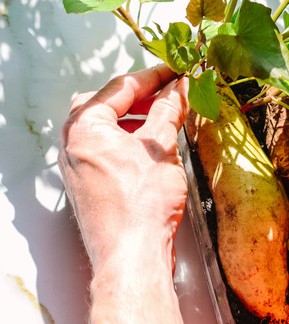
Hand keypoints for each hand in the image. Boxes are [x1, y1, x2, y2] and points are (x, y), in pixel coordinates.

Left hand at [58, 64, 188, 270]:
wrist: (132, 254)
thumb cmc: (141, 205)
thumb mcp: (162, 146)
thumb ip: (170, 110)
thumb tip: (181, 88)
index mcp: (84, 126)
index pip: (121, 86)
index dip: (155, 75)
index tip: (178, 70)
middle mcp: (73, 143)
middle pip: (108, 103)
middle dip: (142, 95)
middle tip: (172, 90)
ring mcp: (78, 165)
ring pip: (109, 127)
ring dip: (137, 118)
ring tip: (167, 117)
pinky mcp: (89, 183)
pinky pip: (109, 148)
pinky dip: (131, 140)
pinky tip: (155, 146)